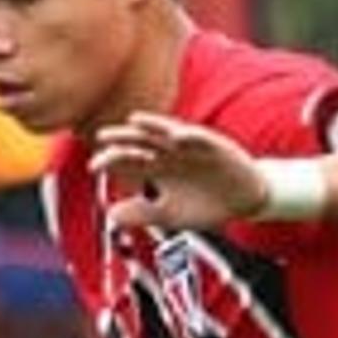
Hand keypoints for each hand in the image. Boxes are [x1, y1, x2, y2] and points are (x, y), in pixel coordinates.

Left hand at [89, 112, 261, 235]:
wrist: (244, 201)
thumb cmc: (205, 204)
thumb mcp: (170, 215)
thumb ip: (143, 213)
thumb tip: (111, 214)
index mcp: (159, 167)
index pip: (130, 159)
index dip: (112, 161)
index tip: (94, 166)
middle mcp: (172, 153)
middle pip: (143, 141)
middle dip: (124, 138)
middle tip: (103, 137)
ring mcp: (193, 148)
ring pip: (169, 133)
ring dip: (153, 126)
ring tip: (135, 122)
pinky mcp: (216, 147)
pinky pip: (202, 139)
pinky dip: (190, 136)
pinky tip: (177, 136)